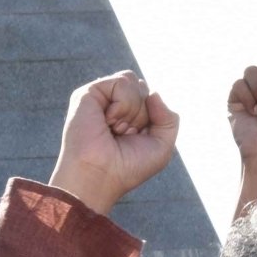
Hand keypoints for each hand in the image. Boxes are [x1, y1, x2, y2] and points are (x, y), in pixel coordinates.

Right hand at [47, 71, 179, 215]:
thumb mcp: (162, 146)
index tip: (135, 139)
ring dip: (132, 109)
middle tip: (124, 135)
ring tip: (115, 128)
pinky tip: (108, 121)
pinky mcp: (87, 94)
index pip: (150, 96)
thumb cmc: (128, 168)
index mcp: (127, 115)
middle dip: (142, 113)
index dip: (151, 117)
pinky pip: (121, 82)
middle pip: (142, 86)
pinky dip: (122, 105)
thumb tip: (153, 93)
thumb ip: (169, 118)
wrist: (102, 177)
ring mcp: (100, 98)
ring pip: (131, 80)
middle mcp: (112, 104)